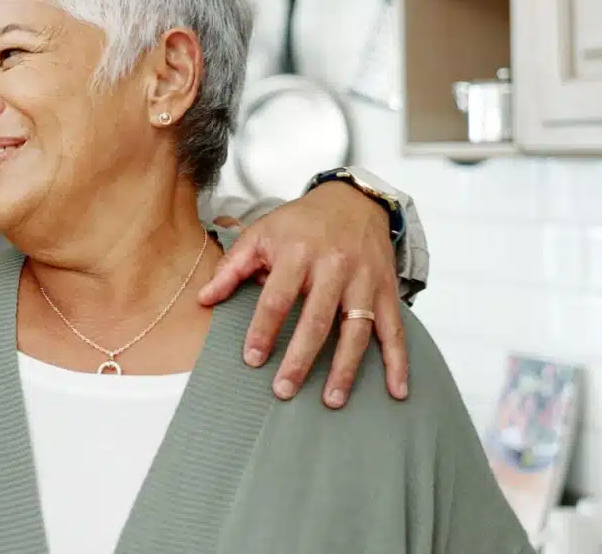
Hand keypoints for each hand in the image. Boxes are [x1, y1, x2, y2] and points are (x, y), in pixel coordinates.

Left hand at [197, 182, 408, 407]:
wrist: (353, 201)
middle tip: (284, 390)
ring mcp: (364, 281)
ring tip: (331, 400)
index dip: (264, 329)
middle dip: (300, 358)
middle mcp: (334, 267)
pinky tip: (396, 391)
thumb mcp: (261, 233)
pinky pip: (395, 330)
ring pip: (356, 330)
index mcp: (298, 253)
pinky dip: (399, 362)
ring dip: (345, 368)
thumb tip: (202, 299)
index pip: (278, 297)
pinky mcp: (387, 290)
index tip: (252, 359)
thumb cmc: (300, 222)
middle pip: (317, 319)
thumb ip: (231, 267)